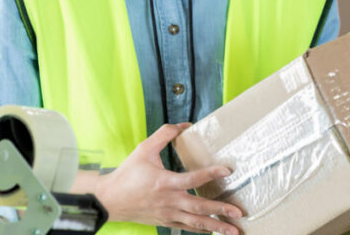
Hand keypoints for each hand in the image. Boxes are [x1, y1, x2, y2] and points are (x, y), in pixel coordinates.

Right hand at [95, 123, 243, 234]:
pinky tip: (214, 231)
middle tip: (239, 212)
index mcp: (165, 183)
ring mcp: (168, 214)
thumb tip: (184, 125)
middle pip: (199, 208)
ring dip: (216, 227)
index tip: (228, 171)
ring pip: (196, 223)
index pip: (192, 179)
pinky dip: (201, 230)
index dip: (210, 174)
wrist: (110, 199)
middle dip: (221, 210)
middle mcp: (169, 201)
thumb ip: (164, 135)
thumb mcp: (144, 149)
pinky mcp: (165, 222)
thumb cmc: (127, 174)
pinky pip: (187, 227)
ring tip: (234, 231)